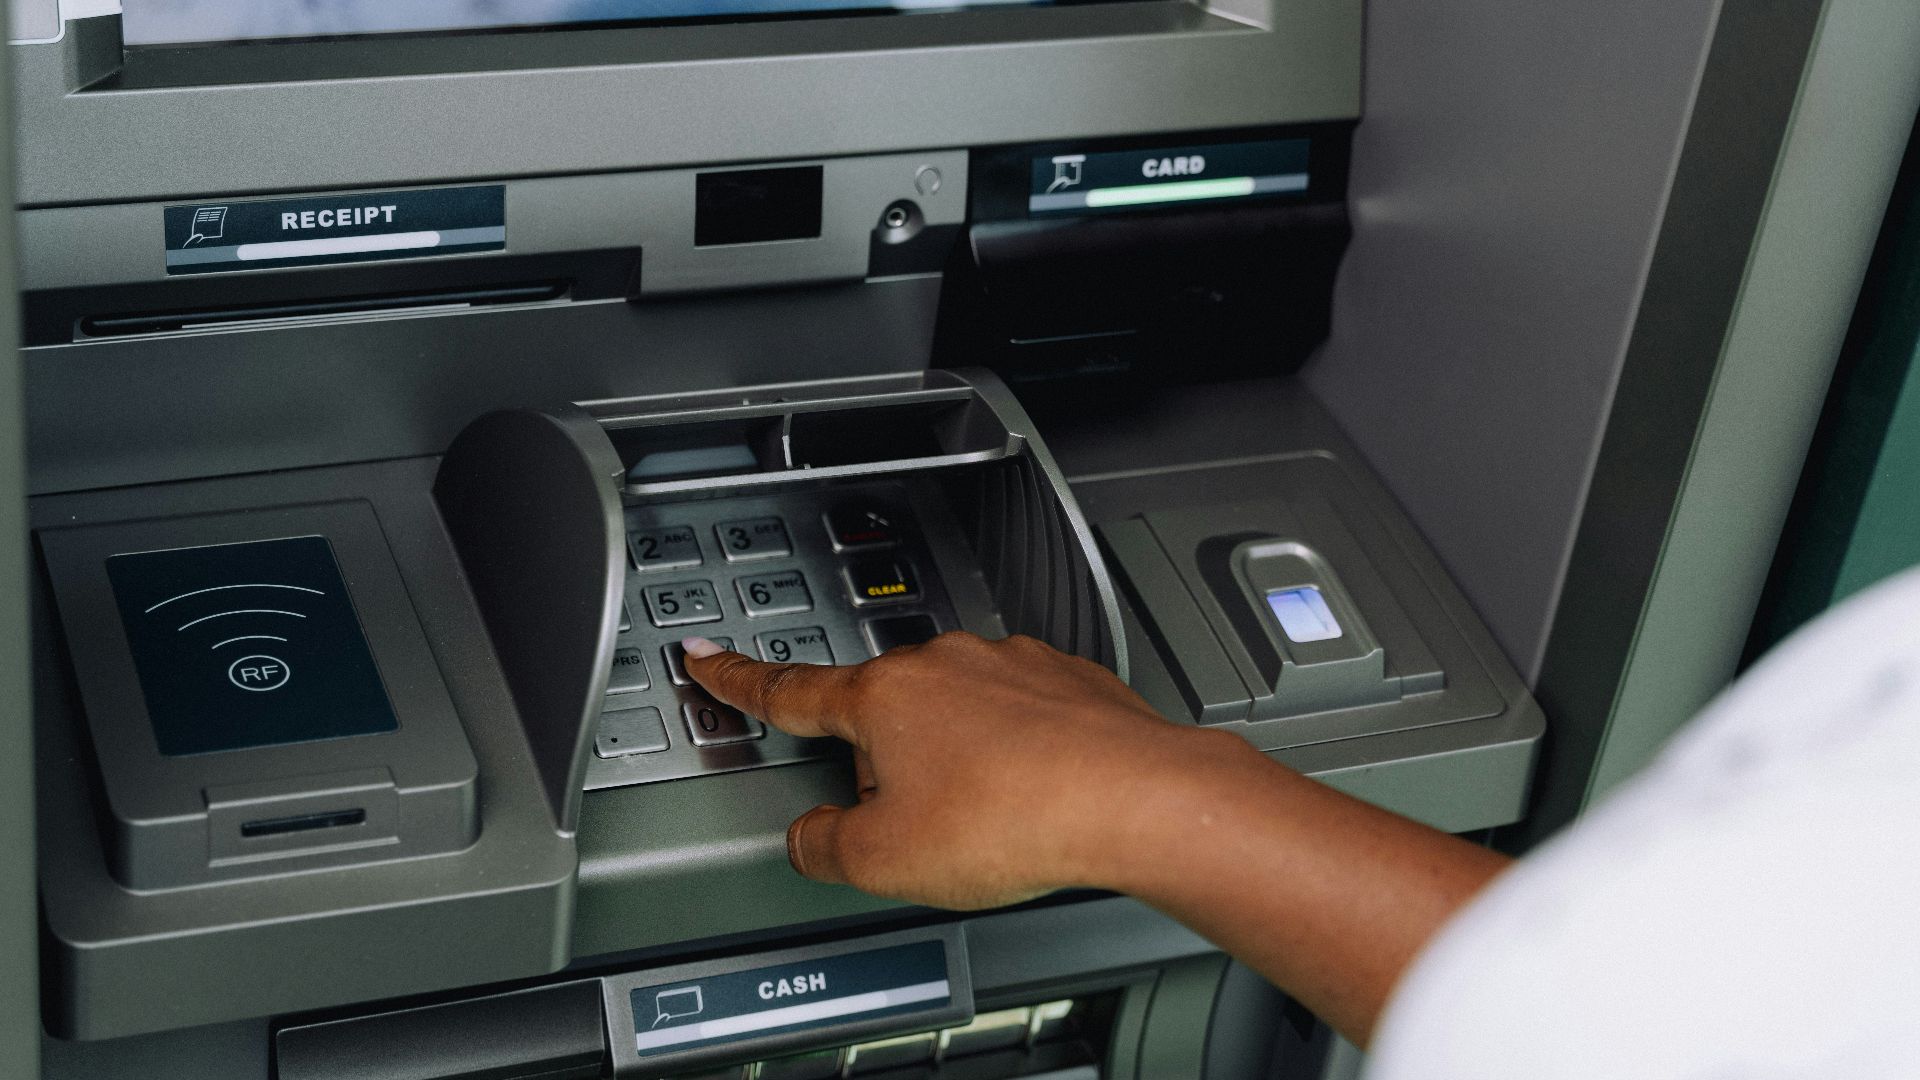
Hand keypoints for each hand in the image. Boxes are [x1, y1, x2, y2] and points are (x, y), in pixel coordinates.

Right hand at [682, 631, 1246, 908]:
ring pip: (958, 715)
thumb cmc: (1018, 818)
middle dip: (889, 766)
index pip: (791, 689)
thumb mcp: (885, 860)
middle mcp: (945, 662)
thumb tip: (813, 837)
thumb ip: (825, 847)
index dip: (740, 681)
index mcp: (883, 696)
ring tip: (993, 819)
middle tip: (918, 823)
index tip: (711, 659)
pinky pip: (1022, 719)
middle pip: (885, 715)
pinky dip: (1020, 755)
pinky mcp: (1069, 681)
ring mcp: (1012, 664)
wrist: (1137, 800)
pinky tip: (1037, 798)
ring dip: (960, 761)